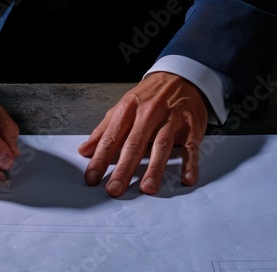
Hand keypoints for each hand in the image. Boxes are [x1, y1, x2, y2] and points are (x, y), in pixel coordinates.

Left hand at [78, 72, 207, 196]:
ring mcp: (171, 119)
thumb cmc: (148, 96)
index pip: (111, 138)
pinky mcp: (192, 126)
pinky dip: (190, 163)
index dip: (100, 159)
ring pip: (161, 145)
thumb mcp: (122, 108)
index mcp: (128, 109)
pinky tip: (187, 178)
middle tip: (115, 189)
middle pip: (134, 144)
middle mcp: (149, 114)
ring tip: (147, 188)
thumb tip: (84, 150)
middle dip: (124, 168)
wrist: (180, 76)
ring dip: (155, 168)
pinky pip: (191, 146)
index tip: (92, 177)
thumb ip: (103, 130)